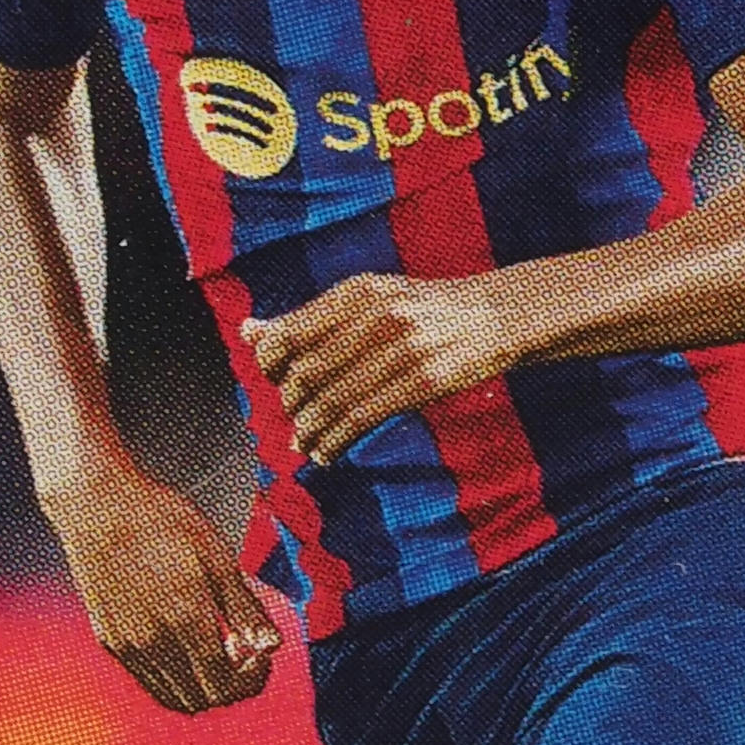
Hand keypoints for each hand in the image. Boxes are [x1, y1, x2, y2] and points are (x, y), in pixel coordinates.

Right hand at [55, 458, 279, 712]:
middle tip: (241, 650)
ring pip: (172, 697)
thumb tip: (272, 645)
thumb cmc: (160, 520)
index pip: (225, 686)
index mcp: (186, 622)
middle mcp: (153, 643)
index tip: (261, 654)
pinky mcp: (109, 640)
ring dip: (201, 685)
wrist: (97, 503)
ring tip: (212, 646)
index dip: (252, 678)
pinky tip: (182, 640)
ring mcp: (127, 646)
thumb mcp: (216, 557)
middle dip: (230, 686)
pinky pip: (147, 679)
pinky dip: (173, 676)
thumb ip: (245, 609)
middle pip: (201, 700)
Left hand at [243, 272, 509, 467]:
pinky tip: (327, 452)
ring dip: (309, 430)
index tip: (275, 380)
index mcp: (357, 291)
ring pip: (332, 401)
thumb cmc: (423, 310)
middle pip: (307, 373)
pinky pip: (362, 419)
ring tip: (304, 442)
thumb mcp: (368, 300)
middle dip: (291, 404)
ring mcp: (403, 349)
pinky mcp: (424, 382)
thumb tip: (248, 332)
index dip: (270, 366)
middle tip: (294, 418)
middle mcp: (377, 315)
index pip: (289, 334)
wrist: (495, 316)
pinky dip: (335, 441)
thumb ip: (309, 319)